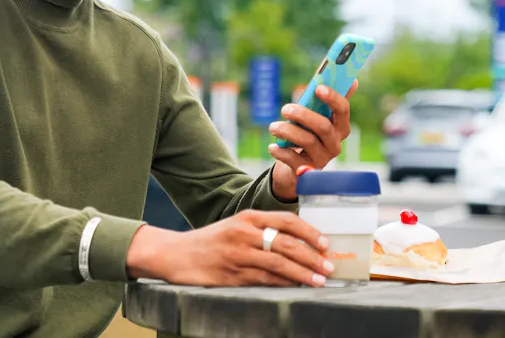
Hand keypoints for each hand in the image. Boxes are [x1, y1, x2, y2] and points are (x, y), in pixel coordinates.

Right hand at [125, 210, 333, 286]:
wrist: (175, 254)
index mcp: (248, 217)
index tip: (325, 243)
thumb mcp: (237, 226)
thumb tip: (298, 241)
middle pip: (287, 243)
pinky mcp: (231, 275)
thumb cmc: (211, 241)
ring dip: (303, 273)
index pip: (287, 220)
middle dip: (312, 256)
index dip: (310, 232)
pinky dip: (283, 283)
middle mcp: (244, 233)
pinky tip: (295, 287)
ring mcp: (238, 254)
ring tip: (319, 280)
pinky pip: (263, 279)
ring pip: (278, 263)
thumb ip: (262, 230)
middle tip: (329, 266)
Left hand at [267, 80, 357, 200]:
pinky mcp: (307, 172)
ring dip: (287, 131)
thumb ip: (329, 101)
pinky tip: (273, 147)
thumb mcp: (317, 118)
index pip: (343, 110)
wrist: (297, 169)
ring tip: (273, 127)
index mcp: (340, 127)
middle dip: (303, 115)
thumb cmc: (307, 136)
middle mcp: (335, 144)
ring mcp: (322, 159)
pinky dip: (281, 152)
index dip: (332, 98)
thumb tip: (353, 80)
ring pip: (307, 141)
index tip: (318, 87)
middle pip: (323, 126)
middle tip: (285, 108)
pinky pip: (293, 160)